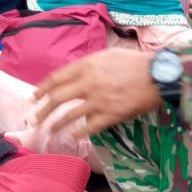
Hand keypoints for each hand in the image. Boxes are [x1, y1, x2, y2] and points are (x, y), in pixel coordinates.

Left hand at [33, 48, 159, 136]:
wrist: (157, 75)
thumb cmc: (134, 62)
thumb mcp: (107, 55)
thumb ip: (88, 65)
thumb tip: (74, 75)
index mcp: (86, 65)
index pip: (56, 78)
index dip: (43, 88)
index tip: (35, 96)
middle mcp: (88, 83)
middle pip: (57, 98)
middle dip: (43, 110)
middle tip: (35, 118)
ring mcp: (98, 101)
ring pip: (69, 115)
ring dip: (56, 124)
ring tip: (49, 130)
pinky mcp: (110, 115)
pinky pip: (88, 127)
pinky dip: (78, 133)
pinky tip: (73, 136)